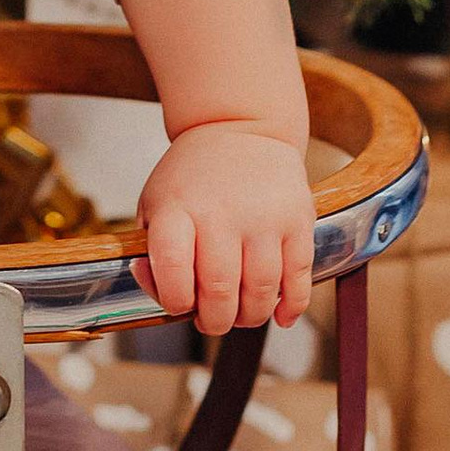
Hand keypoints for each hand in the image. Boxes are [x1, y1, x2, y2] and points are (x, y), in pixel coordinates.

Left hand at [135, 125, 314, 334]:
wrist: (241, 129)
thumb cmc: (193, 177)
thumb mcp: (156, 203)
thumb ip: (151, 252)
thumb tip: (161, 294)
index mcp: (177, 208)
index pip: (172, 269)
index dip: (176, 301)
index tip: (181, 304)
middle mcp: (221, 212)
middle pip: (220, 291)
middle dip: (215, 321)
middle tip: (213, 320)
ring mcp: (264, 217)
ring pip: (261, 292)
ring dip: (250, 317)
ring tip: (242, 314)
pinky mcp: (298, 220)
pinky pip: (299, 277)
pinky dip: (291, 306)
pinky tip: (280, 315)